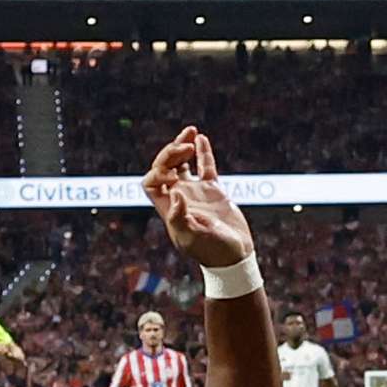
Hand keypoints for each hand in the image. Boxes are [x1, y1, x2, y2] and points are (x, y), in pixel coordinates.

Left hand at [143, 128, 253, 268]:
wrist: (234, 255)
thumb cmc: (213, 251)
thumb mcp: (194, 238)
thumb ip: (180, 218)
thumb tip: (175, 194)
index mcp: (169, 208)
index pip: (151, 183)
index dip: (157, 172)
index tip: (174, 174)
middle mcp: (179, 197)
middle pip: (164, 168)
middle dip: (171, 153)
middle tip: (185, 145)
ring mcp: (195, 192)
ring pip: (182, 164)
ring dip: (182, 146)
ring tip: (191, 131)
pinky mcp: (213, 190)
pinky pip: (205, 167)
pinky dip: (203, 152)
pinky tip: (201, 138)